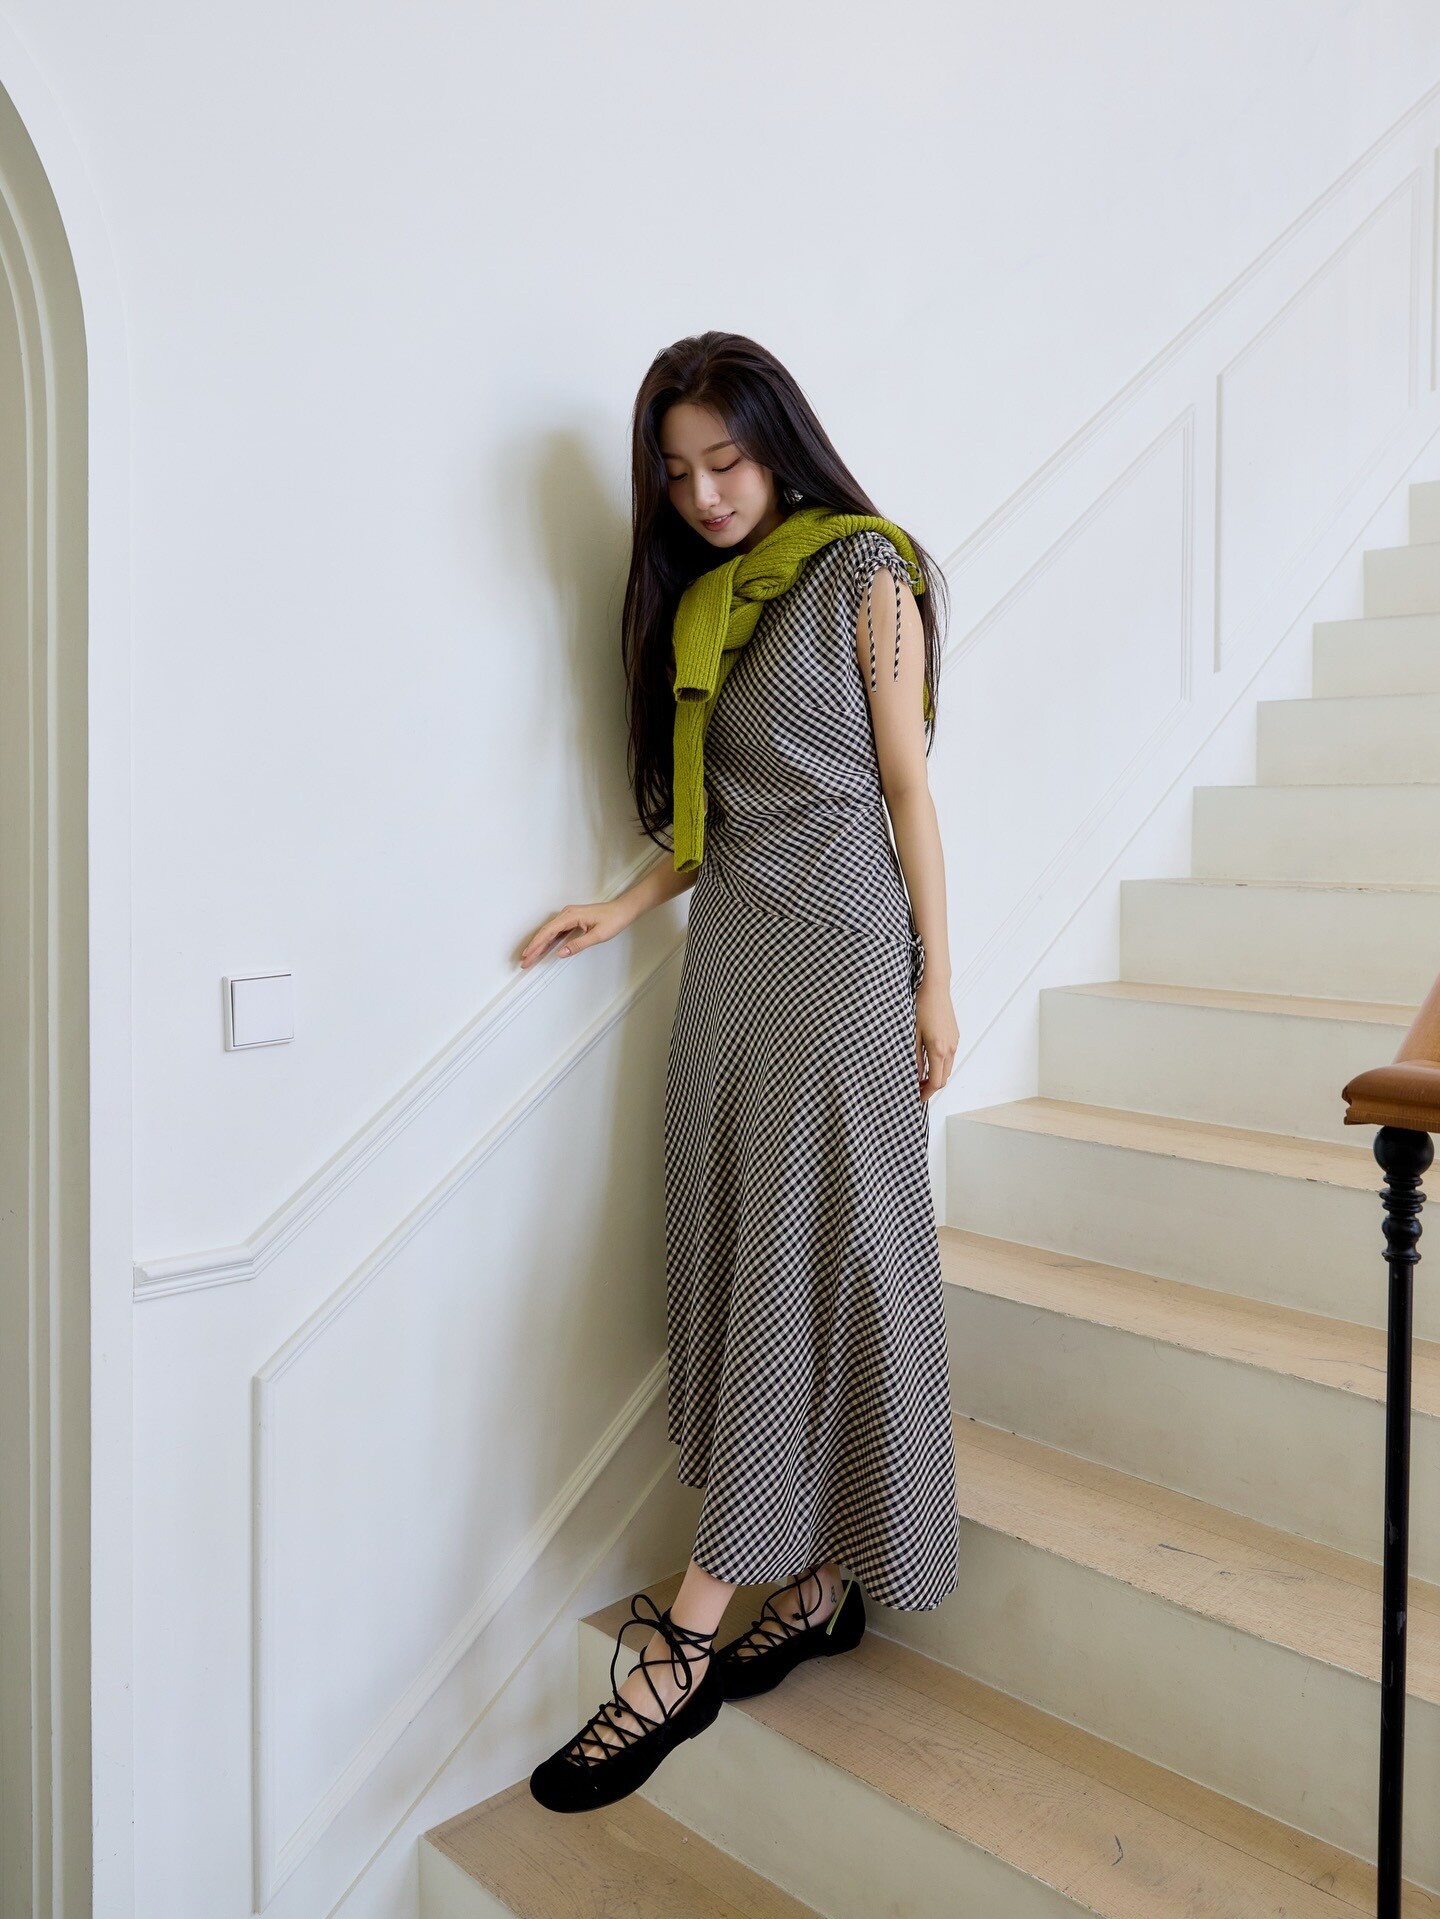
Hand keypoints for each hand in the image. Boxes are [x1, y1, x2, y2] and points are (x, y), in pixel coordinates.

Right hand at [518, 899, 630, 967]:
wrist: (622, 910)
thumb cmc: (613, 920)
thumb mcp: (597, 936)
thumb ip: (578, 945)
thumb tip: (561, 953)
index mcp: (571, 916)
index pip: (548, 932)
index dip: (536, 944)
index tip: (528, 954)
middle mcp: (567, 914)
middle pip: (545, 932)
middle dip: (534, 947)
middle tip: (525, 960)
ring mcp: (569, 916)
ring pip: (549, 932)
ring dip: (539, 944)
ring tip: (530, 956)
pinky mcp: (572, 919)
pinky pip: (556, 931)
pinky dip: (548, 940)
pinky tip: (543, 948)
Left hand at [914, 976, 957, 1099]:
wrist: (935, 988)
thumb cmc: (921, 1007)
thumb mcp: (913, 1034)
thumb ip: (915, 1058)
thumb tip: (916, 1076)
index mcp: (938, 1049)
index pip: (936, 1082)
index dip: (926, 1093)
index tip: (917, 1097)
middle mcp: (950, 1048)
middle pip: (944, 1078)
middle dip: (931, 1087)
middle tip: (916, 1089)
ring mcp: (954, 1042)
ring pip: (948, 1068)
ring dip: (936, 1075)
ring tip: (920, 1076)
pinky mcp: (955, 1036)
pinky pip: (949, 1057)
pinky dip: (940, 1064)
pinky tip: (928, 1061)